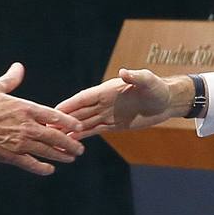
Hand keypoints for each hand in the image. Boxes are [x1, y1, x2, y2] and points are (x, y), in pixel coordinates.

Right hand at [0, 62, 83, 175]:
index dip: (68, 122)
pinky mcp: (11, 156)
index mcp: (25, 108)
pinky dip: (42, 168)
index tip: (78, 126)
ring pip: (47, 151)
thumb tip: (19, 67)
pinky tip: (50, 169)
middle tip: (79, 148)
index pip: (54, 115)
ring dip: (61, 155)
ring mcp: (20, 143)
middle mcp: (26, 126)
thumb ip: (10, 79)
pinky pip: (31, 164)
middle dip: (70, 143)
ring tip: (71, 158)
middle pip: (55, 136)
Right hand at [56, 69, 187, 136]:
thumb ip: (135, 77)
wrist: (167, 101)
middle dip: (64, 119)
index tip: (54, 110)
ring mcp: (108, 114)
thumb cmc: (157, 88)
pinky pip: (95, 130)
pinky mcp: (114, 124)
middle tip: (47, 126)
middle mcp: (104, 102)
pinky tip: (72, 141)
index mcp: (107, 90)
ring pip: (85, 123)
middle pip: (80, 112)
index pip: (84, 98)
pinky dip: (83, 136)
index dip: (69, 104)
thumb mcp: (147, 81)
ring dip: (70, 129)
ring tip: (54, 137)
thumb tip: (124, 72)